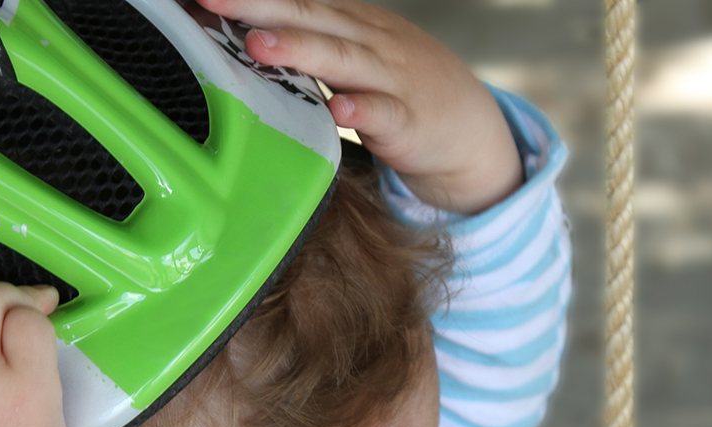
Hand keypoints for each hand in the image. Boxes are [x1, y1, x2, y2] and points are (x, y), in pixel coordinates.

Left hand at [197, 0, 522, 213]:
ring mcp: (391, 79)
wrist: (472, 128)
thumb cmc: (400, 91)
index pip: (293, 3)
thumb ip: (305, 47)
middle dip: (259, 6)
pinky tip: (339, 108)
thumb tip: (239, 40)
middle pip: (309, 18)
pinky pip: (384, 114)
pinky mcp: (410, 123)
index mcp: (348, 24)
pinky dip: (362, 109)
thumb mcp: (352, 56)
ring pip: (342, 59)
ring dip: (299, 50)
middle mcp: (367, 42)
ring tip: (257, 44)